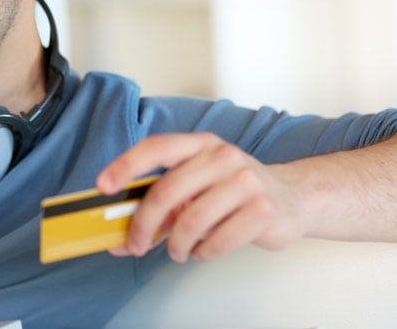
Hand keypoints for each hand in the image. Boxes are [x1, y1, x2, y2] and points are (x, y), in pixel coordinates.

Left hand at [96, 132, 305, 262]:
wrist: (292, 198)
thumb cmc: (232, 192)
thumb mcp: (196, 186)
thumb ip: (159, 206)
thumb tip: (117, 239)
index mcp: (199, 144)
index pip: (156, 147)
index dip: (126, 166)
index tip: (104, 187)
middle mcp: (222, 155)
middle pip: (167, 190)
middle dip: (144, 224)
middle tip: (136, 245)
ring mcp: (246, 181)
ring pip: (191, 220)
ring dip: (176, 245)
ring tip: (177, 252)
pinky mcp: (263, 210)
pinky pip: (217, 240)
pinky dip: (203, 252)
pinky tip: (204, 249)